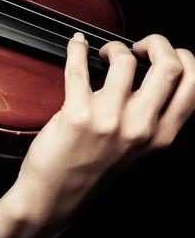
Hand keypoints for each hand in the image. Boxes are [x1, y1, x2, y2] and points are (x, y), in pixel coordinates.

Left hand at [0, 33, 194, 237]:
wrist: (55, 195)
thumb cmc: (92, 170)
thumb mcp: (137, 149)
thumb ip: (150, 118)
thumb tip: (151, 75)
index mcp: (160, 135)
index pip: (193, 85)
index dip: (183, 58)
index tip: (162, 54)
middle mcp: (141, 127)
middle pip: (170, 66)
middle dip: (157, 42)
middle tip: (138, 45)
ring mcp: (109, 121)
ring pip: (125, 61)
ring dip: (114, 47)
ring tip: (104, 53)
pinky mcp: (77, 115)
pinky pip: (78, 68)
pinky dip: (76, 49)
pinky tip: (76, 44)